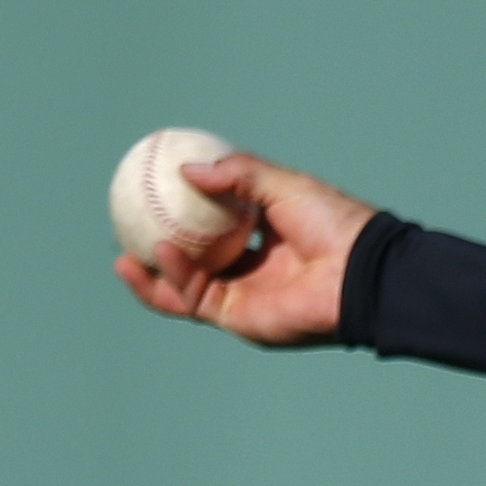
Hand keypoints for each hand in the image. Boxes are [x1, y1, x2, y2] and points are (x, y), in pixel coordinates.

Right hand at [114, 153, 375, 345]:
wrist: (360, 272)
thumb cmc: (334, 225)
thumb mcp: (285, 185)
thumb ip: (239, 174)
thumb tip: (188, 169)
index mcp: (271, 238)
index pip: (222, 227)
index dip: (190, 215)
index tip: (157, 196)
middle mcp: (256, 269)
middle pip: (198, 262)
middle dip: (161, 252)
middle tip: (129, 230)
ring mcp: (246, 295)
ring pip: (186, 287)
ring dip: (155, 271)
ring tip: (125, 251)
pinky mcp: (240, 317)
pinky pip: (193, 300)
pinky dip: (170, 279)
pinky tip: (156, 253)